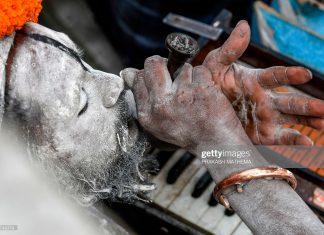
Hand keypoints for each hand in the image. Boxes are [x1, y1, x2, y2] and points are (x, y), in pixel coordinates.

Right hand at [121, 57, 249, 149]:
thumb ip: (142, 98)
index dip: (150, 73)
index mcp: (148, 115)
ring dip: (189, 75)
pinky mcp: (202, 89)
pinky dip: (204, 78)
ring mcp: (182, 96)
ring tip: (194, 94)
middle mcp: (162, 105)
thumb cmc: (188, 134)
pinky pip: (200, 70)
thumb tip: (128, 72)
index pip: (139, 78)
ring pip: (181, 67)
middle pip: (154, 64)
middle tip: (174, 72)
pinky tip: (206, 94)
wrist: (215, 146)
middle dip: (163, 63)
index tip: (161, 77)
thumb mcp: (157, 124)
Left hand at [203, 20, 323, 144]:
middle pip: (290, 101)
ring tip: (322, 123)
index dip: (290, 75)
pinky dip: (293, 141)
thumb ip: (230, 50)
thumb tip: (244, 26)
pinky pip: (279, 139)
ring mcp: (265, 117)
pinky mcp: (261, 134)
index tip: (304, 74)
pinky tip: (306, 143)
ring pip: (291, 118)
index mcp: (255, 81)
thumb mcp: (216, 66)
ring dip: (308, 121)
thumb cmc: (210, 85)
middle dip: (308, 104)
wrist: (201, 109)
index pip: (276, 76)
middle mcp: (264, 99)